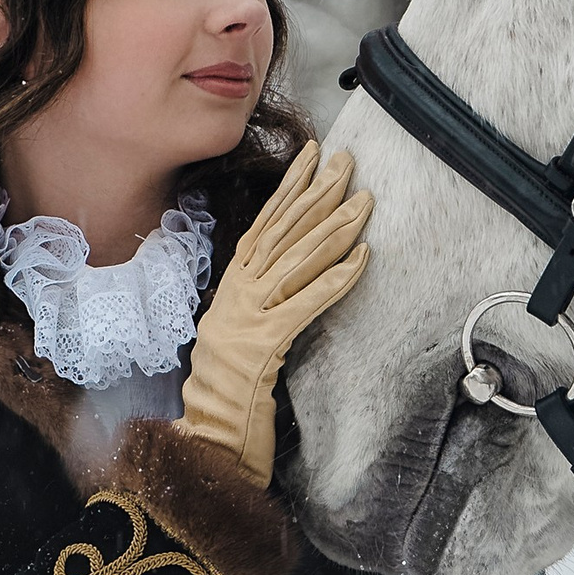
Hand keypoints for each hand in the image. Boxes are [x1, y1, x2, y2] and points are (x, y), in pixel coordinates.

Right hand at [181, 141, 371, 486]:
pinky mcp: (265, 342)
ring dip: (334, 229)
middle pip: (284, 233)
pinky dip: (334, 280)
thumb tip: (291, 257)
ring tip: (364, 202)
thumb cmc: (229, 378)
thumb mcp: (242, 322)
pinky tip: (361, 260)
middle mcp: (240, 290)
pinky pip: (306, 304)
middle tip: (348, 162)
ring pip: (297, 260)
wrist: (209, 421)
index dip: (291, 185)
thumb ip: (262, 290)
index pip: (267, 222)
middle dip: (318, 193)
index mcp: (235, 281)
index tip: (314, 153)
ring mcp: (249, 314)